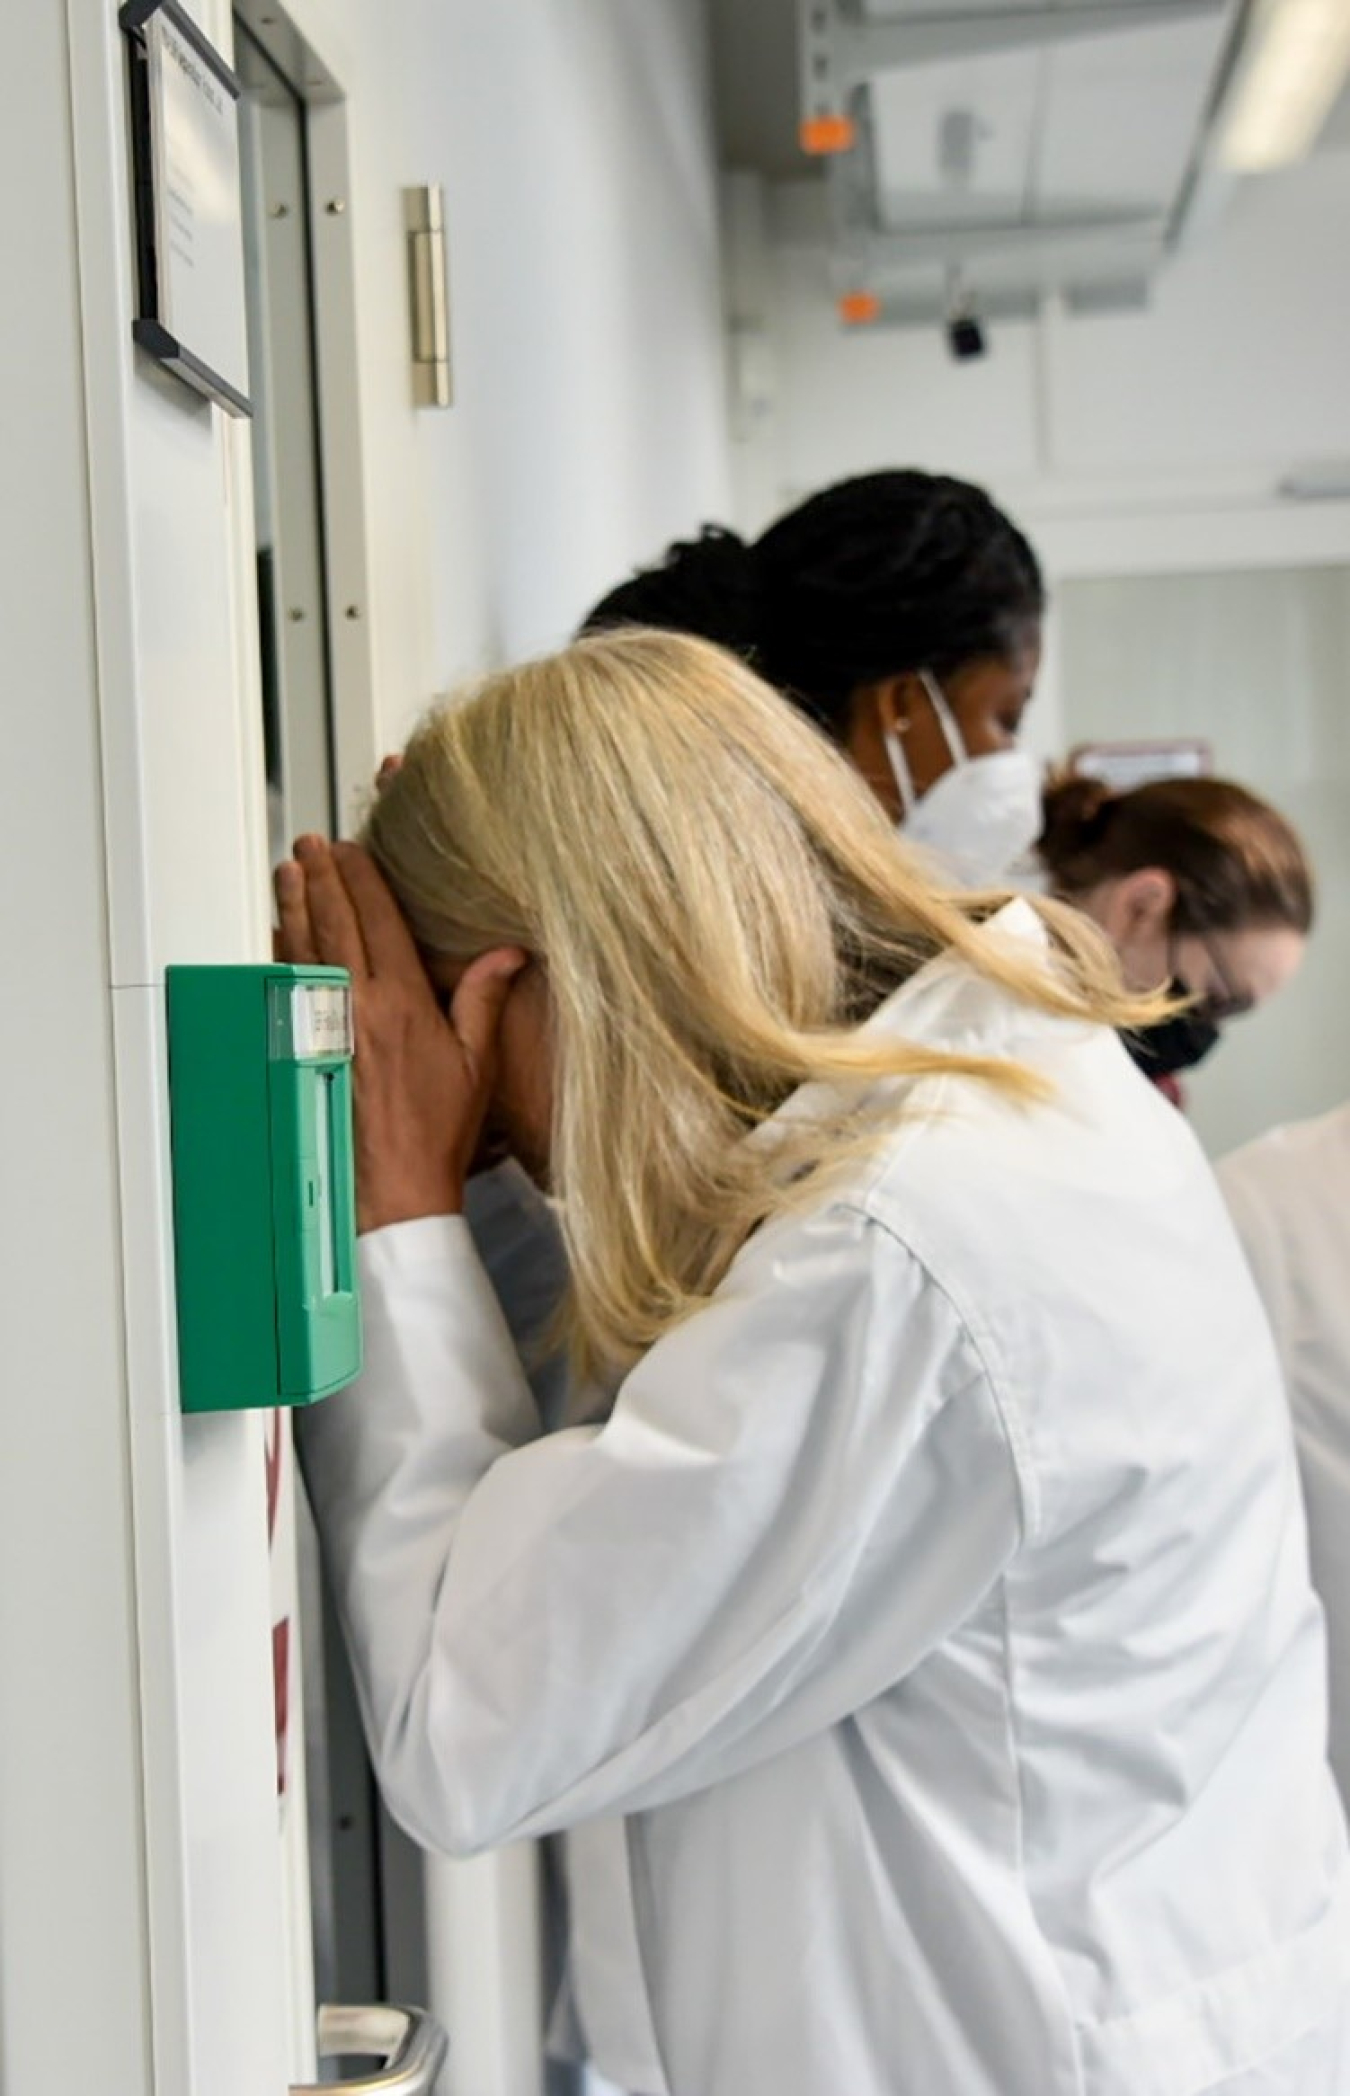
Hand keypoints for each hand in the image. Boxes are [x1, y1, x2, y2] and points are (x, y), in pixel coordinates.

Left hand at [274, 837, 526, 1230]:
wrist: (397, 1185)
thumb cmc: (438, 1130)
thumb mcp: (477, 1062)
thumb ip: (483, 998)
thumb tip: (506, 953)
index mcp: (403, 1003)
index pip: (378, 921)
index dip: (363, 879)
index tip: (351, 849)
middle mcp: (359, 1007)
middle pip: (333, 925)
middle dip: (321, 878)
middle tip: (309, 845)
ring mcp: (326, 1028)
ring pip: (304, 950)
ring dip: (295, 905)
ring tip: (288, 872)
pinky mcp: (308, 1051)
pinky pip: (289, 990)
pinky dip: (281, 954)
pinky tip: (276, 934)